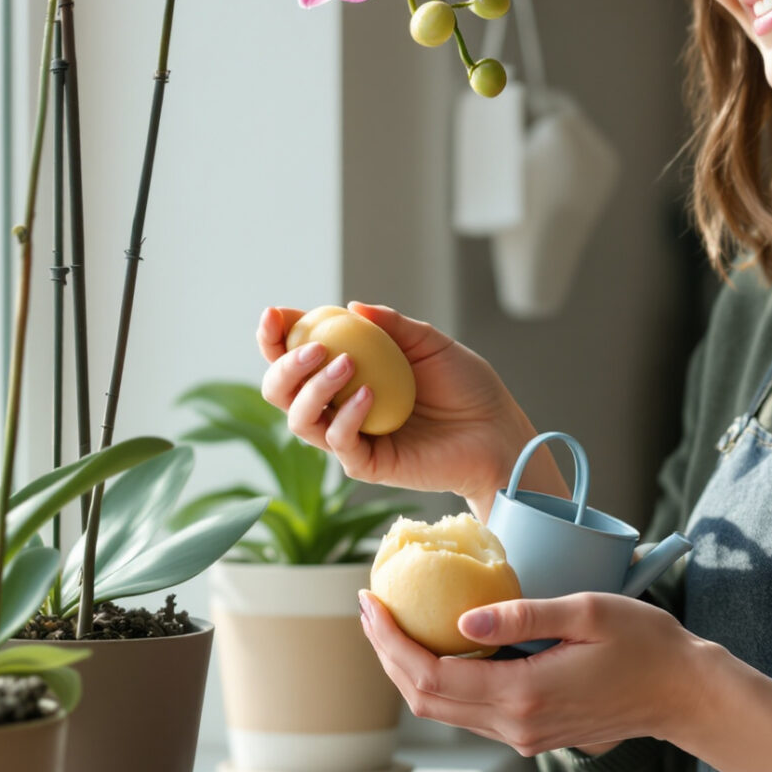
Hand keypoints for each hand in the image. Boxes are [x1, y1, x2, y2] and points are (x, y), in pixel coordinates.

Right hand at [256, 302, 560, 511]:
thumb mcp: (430, 343)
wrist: (497, 431)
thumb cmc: (466, 387)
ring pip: (300, 419)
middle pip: (281, 391)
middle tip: (314, 347)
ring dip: (312, 388)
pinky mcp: (367, 463)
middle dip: (283, 365)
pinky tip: (368, 394)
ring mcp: (350, 436)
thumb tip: (351, 308)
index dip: (276, 336)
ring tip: (346, 363)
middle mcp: (339, 405)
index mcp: (348, 373)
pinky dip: (346, 416)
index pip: (296, 354)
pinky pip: (338, 442)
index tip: (274, 314)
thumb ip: (392, 325)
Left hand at [357, 589, 715, 756]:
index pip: (430, 675)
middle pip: (424, 698)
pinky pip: (469, 710)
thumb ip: (522, 615)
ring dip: (409, 667)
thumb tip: (460, 618)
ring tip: (392, 620)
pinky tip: (438, 643)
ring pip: (443, 709)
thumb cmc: (645, 644)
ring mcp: (522, 736)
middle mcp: (515, 726)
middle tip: (369, 605)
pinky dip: (441, 678)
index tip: (368, 600)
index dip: (390, 640)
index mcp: (523, 695)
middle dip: (387, 652)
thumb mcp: (588, 612)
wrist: (684, 694)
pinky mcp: (531, 733)